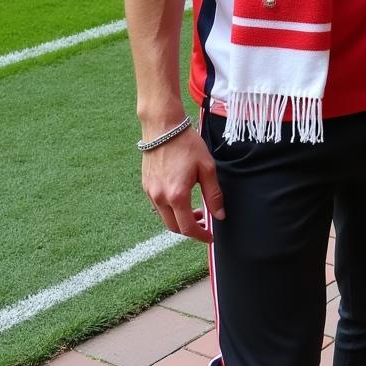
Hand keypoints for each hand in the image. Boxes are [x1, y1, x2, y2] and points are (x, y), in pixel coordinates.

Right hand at [142, 129, 224, 243]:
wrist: (163, 128)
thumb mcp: (207, 168)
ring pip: (164, 217)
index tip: (210, 237)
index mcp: (177, 196)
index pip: (188, 228)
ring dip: (179, 219)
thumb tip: (219, 215)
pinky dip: (170, 209)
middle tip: (204, 221)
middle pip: (174, 227)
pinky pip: (157, 206)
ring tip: (194, 208)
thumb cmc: (187, 145)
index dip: (200, 235)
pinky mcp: (146, 186)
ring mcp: (150, 193)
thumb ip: (214, 194)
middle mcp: (160, 198)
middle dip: (190, 229)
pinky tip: (180, 197)